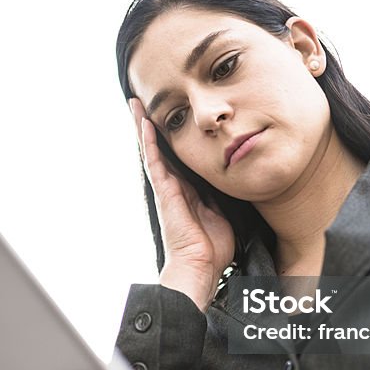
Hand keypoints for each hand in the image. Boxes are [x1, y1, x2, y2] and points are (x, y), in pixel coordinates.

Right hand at [130, 98, 234, 310]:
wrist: (201, 267)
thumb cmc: (213, 247)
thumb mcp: (224, 212)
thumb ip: (223, 194)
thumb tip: (235, 177)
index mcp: (188, 190)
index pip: (178, 157)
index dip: (171, 137)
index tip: (168, 116)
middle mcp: (174, 186)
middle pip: (161, 149)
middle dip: (152, 126)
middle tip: (142, 102)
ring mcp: (166, 188)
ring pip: (152, 151)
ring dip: (143, 127)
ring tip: (135, 104)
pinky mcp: (164, 193)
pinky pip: (155, 163)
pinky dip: (148, 143)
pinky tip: (144, 124)